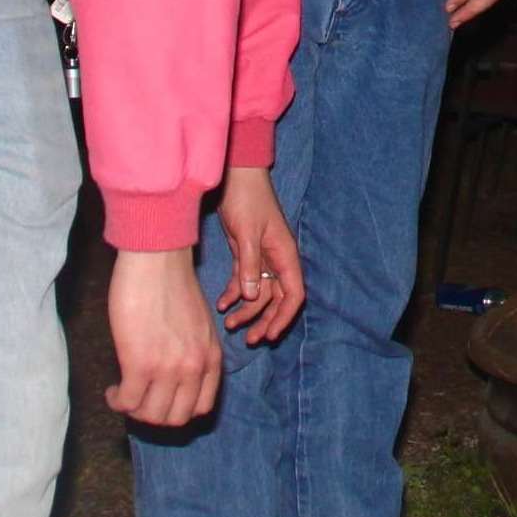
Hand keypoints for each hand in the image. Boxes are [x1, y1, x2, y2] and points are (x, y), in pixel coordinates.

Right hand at [105, 246, 220, 424]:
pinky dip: (117, 401)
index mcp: (211, 357)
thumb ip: (192, 352)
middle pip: (175, 419)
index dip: (177, 411)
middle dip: (154, 416)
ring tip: (123, 395)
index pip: (200, 408)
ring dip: (133, 411)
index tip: (160, 402)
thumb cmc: (172, 284)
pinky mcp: (141, 363)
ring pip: (150, 415)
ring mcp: (169, 368)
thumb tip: (172, 378)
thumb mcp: (197, 325)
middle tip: (138, 401)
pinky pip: (128, 402)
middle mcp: (195, 367)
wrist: (157, 259)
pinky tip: (112, 390)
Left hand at [214, 166, 304, 342]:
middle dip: (265, 320)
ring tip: (229, 325)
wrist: (235, 176)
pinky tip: (221, 304)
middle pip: (277, 299)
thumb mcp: (246, 233)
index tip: (271, 334)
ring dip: (247, 310)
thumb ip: (249, 265)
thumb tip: (253, 297)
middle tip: (249, 340)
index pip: (294, 294)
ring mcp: (262, 257)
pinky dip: (234, 294)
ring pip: (259, 293)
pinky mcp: (246, 254)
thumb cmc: (247, 199)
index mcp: (285, 254)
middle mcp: (277, 259)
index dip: (285, 317)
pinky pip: (245, 281)